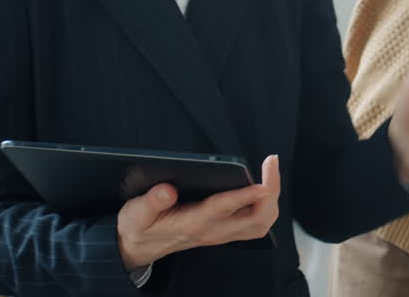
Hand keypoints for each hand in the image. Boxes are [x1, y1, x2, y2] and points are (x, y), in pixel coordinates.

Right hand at [116, 154, 280, 269]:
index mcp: (192, 224)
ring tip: (271, 169)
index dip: (244, 196)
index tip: (261, 184)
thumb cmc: (140, 226)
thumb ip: (150, 202)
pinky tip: (266, 185)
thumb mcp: (136, 213)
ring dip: (272, 198)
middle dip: (270, 191)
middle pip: (255, 219)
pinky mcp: (226, 232)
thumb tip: (167, 189)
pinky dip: (267, 205)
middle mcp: (213, 231)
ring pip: (261, 223)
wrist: (140, 247)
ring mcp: (222, 234)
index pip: (223, 209)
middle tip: (271, 162)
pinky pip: (257, 224)